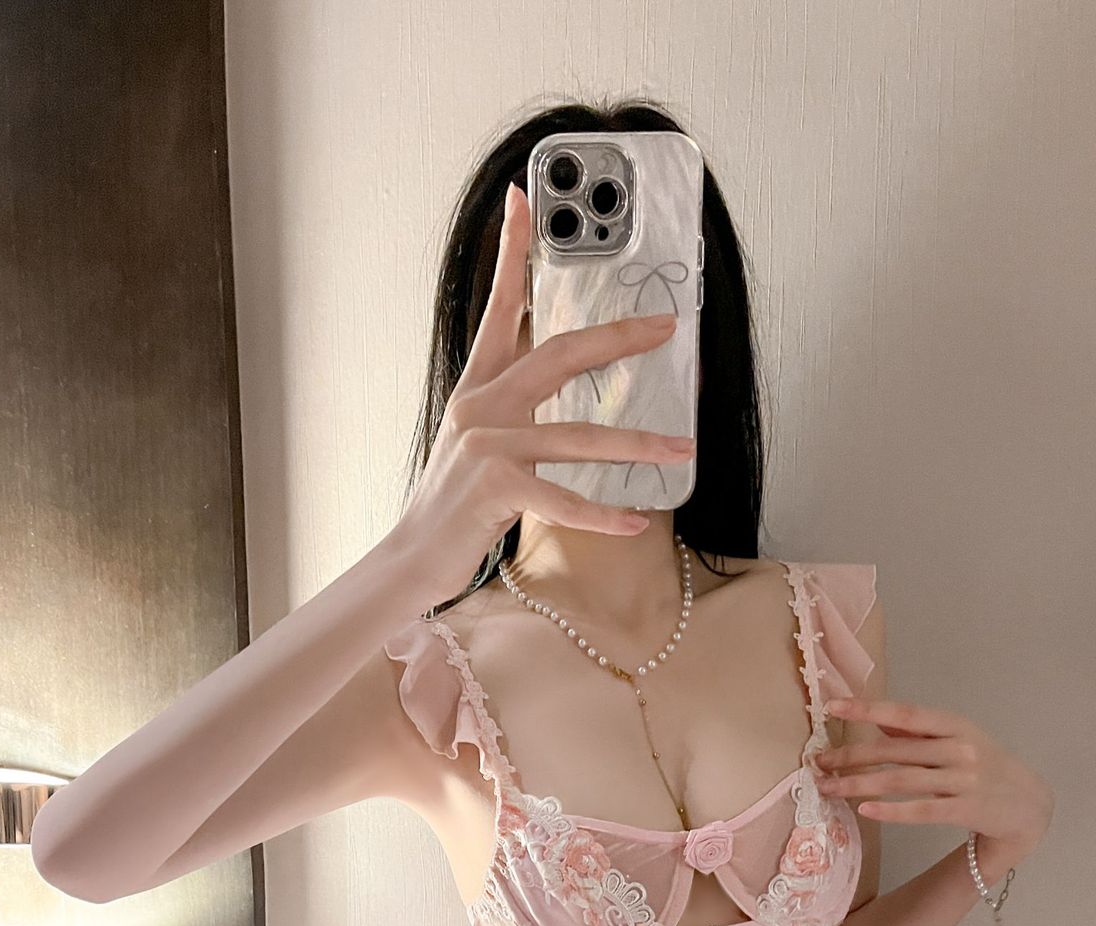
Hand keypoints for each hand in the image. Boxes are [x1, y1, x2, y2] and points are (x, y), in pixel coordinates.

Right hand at [392, 182, 693, 604]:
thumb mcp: (477, 442)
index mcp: (478, 387)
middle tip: (667, 328)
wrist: (413, 557)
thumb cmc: (453, 505)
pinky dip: (604, 515)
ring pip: (578, 436)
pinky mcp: (496, 490)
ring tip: (682, 449)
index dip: (510, 251)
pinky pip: (564, 500)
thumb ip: (511, 410)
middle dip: (618, 339)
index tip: (523, 197)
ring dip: (638, 443)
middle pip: (559, 354)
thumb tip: (554, 389)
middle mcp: (481, 406)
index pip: (498, 306)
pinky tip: (637, 520)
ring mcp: (488, 446)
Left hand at [810, 697, 1054, 860]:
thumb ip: (920, 731)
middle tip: (819, 763)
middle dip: (851, 755)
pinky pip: (922, 810)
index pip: (906, 713)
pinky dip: (891, 811)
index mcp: (955, 726)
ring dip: (859, 784)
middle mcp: (960, 748)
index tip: (832, 706)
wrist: (1030, 807)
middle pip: (895, 750)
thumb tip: (879, 720)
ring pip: (901, 780)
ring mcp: (965, 780)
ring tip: (828, 788)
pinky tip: (864, 810)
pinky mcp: (967, 810)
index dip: (868, 708)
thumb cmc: (988, 770)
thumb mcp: (959, 740)